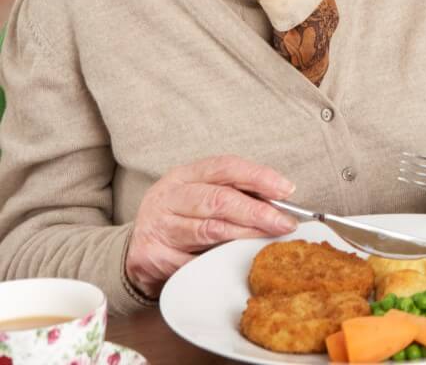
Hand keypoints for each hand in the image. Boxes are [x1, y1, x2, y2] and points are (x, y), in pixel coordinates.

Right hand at [126, 155, 297, 295]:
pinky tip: (237, 260)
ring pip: (209, 230)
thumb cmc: (180, 218)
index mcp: (184, 175)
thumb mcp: (200, 196)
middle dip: (257, 212)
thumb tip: (280, 203)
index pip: (225, 167)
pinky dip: (219, 261)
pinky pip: (194, 260)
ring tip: (269, 239)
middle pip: (219, 200)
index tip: (286, 190)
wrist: (136, 250)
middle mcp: (168, 197)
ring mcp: (158, 226)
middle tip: (284, 223)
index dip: (259, 176)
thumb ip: (234, 194)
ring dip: (245, 236)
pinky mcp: (152, 256)